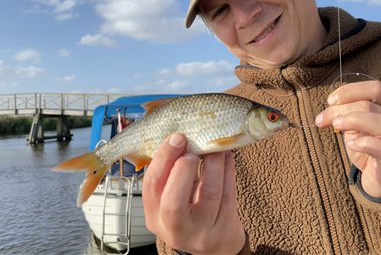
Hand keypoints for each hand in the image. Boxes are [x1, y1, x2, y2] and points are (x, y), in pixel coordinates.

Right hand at [143, 132, 244, 254]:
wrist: (215, 243)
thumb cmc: (189, 212)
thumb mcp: (170, 198)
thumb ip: (170, 172)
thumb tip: (180, 136)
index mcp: (154, 216)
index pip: (151, 187)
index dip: (163, 158)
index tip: (177, 137)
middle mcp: (174, 229)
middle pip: (173, 202)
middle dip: (183, 167)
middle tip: (193, 146)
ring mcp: (202, 232)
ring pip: (209, 194)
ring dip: (213, 163)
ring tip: (214, 147)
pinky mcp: (225, 228)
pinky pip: (229, 194)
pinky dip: (228, 169)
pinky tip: (226, 155)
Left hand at [316, 80, 380, 197]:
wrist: (378, 177)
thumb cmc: (367, 148)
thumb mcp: (355, 126)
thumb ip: (346, 112)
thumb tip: (330, 104)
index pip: (375, 89)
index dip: (350, 91)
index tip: (330, 101)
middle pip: (368, 105)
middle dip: (340, 110)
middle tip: (322, 120)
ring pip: (379, 122)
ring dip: (352, 121)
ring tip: (337, 127)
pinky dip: (364, 143)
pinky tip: (352, 145)